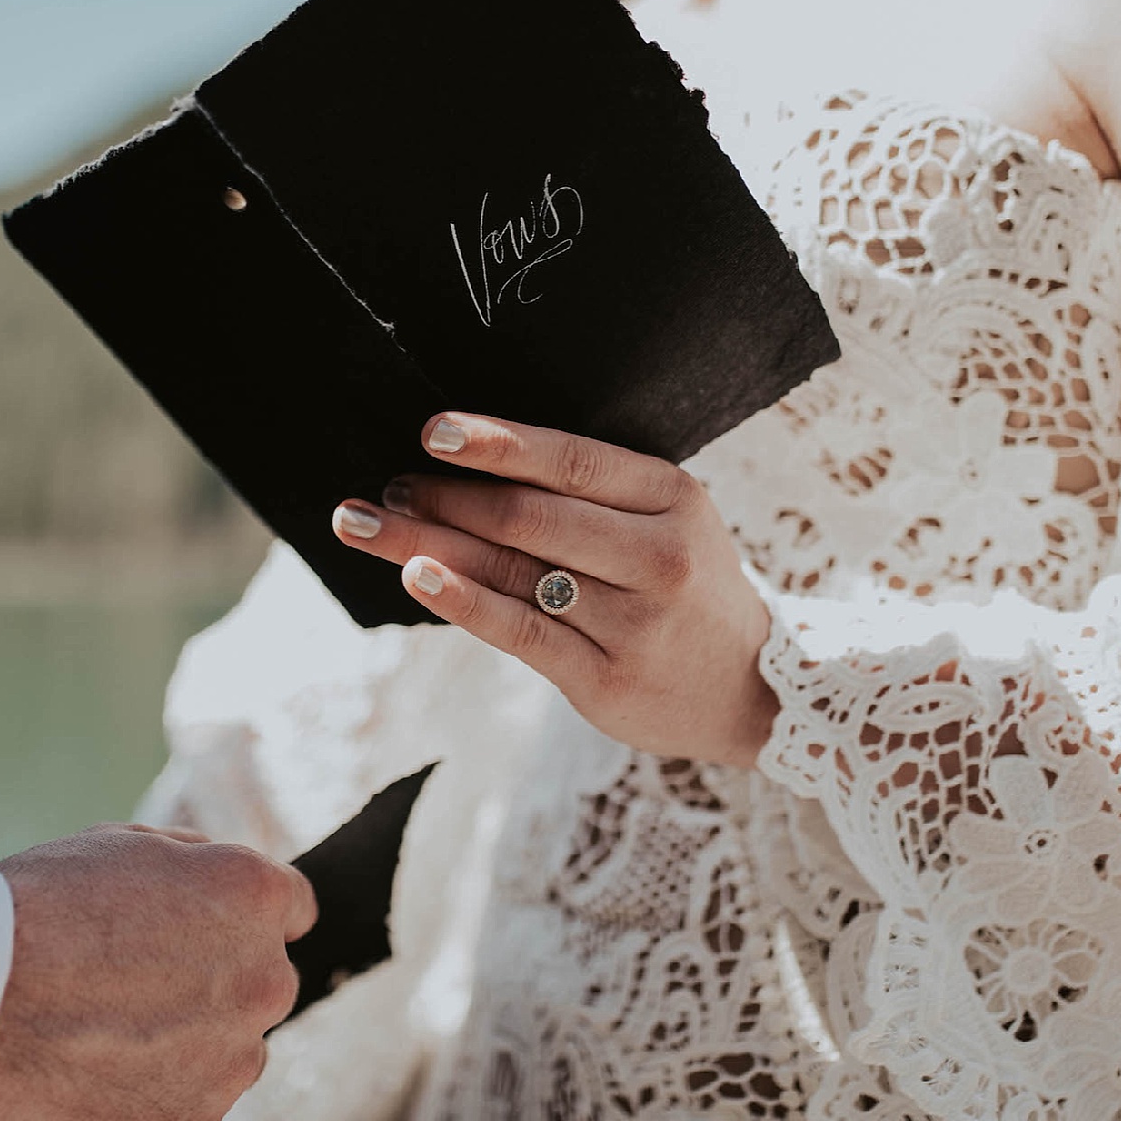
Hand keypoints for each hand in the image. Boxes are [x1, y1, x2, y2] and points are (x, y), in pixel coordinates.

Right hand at [0, 823, 315, 1120]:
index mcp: (255, 900)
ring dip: (186, 1048)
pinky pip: (183, 1113)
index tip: (204, 932)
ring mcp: (230, 1065)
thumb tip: (222, 891)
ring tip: (98, 1034)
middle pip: (262, 987)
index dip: (239, 919)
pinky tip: (88, 1077)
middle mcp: (264, 982)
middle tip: (130, 987)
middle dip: (215, 984)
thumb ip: (198, 869)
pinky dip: (145, 1102)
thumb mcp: (127, 844)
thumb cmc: (36, 909)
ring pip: (228, 1057)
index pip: (291, 910)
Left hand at [330, 413, 778, 766]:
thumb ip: (593, 493)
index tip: (433, 432)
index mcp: (673, 498)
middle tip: (387, 487)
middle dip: (446, 496)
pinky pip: (520, 631)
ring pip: (513, 571)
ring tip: (367, 523)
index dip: (497, 444)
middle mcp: (658, 557)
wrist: (753, 689)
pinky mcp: (604, 679)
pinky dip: (462, 600)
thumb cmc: (687, 587)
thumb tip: (475, 459)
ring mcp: (633, 623)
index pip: (571, 461)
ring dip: (428, 542)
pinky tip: (416, 575)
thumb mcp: (669, 520)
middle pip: (530, 516)